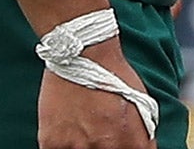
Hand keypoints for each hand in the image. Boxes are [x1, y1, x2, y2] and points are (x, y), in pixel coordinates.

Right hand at [37, 44, 153, 148]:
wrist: (83, 53)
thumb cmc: (114, 76)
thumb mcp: (141, 105)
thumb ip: (141, 135)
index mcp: (130, 141)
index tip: (121, 146)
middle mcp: (104, 147)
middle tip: (99, 134)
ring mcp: (76, 147)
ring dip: (82, 148)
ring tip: (83, 131)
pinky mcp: (52, 143)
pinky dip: (64, 146)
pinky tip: (68, 133)